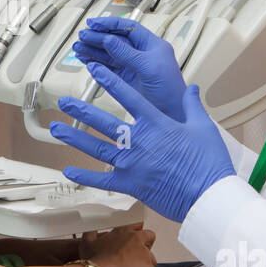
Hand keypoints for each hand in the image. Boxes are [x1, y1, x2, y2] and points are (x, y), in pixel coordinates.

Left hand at [50, 62, 235, 222]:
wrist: (209, 196)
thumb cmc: (209, 162)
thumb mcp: (204, 128)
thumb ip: (192, 106)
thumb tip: (192, 88)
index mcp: (156, 124)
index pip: (128, 96)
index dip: (110, 81)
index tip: (95, 70)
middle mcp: (139, 141)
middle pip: (103, 122)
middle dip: (81, 110)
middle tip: (63, 101)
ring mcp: (132, 164)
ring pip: (96, 148)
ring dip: (75, 138)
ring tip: (56, 130)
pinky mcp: (130, 185)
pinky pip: (102, 180)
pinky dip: (84, 176)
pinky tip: (68, 170)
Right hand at [72, 17, 187, 120]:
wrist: (173, 115)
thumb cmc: (171, 91)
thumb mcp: (149, 68)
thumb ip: (127, 53)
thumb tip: (108, 39)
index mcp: (152, 45)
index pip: (128, 28)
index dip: (109, 24)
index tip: (92, 24)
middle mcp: (142, 54)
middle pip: (116, 40)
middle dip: (97, 38)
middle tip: (81, 38)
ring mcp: (133, 67)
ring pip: (109, 54)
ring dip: (93, 50)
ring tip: (78, 49)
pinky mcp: (127, 80)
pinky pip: (109, 68)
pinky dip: (96, 63)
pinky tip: (86, 61)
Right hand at [80, 224, 156, 266]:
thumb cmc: (92, 260)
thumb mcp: (86, 242)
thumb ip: (91, 232)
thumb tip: (91, 230)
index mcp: (123, 232)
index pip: (137, 224)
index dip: (137, 231)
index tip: (136, 237)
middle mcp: (136, 240)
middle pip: (150, 237)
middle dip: (146, 245)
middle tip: (136, 256)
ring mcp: (144, 254)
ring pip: (152, 258)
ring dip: (146, 264)